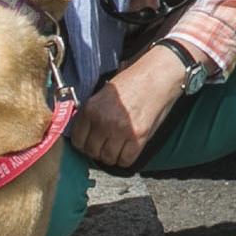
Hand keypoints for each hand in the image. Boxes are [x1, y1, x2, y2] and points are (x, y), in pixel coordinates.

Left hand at [68, 51, 186, 170]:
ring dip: (112, 156)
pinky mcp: (138, 137)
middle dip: (98, 151)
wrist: (159, 74)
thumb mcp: (105, 92)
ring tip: (118, 147)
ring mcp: (121, 130)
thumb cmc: (134, 80)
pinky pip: (126, 160)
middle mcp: (103, 121)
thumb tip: (87, 131)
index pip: (77, 140)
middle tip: (106, 145)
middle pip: (92, 151)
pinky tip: (128, 148)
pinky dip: (126, 158)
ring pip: (108, 158)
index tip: (91, 142)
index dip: (84, 144)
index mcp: (91, 108)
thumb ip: (94, 112)